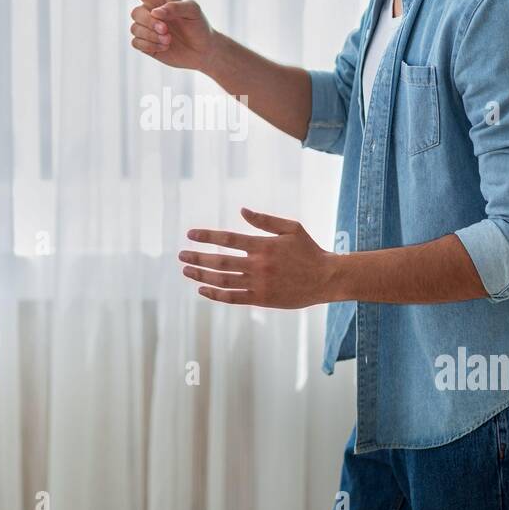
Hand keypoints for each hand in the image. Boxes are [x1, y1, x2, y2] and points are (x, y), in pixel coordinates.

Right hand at [91, 0, 217, 71]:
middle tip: (167, 30)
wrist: (203, 50)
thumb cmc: (199, 25)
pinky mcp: (145, 45)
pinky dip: (149, 46)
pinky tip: (163, 47)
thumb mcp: (193, 10)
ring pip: (134, 30)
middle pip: (135, 14)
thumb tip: (156, 12)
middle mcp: (148, 12)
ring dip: (151, 36)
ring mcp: (145, 29)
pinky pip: (136, 43)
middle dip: (150, 23)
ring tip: (168, 40)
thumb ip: (175, 7)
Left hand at [178, 208, 337, 308]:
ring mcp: (258, 284)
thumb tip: (242, 210)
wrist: (327, 278)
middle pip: (219, 261)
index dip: (207, 236)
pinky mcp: (261, 299)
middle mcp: (258, 265)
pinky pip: (233, 298)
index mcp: (263, 245)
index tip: (191, 235)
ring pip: (222, 281)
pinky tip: (203, 290)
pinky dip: (215, 294)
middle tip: (181, 256)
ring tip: (187, 271)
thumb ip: (265, 220)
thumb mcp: (291, 228)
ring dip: (201, 276)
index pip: (228, 239)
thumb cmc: (310, 250)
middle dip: (197, 258)